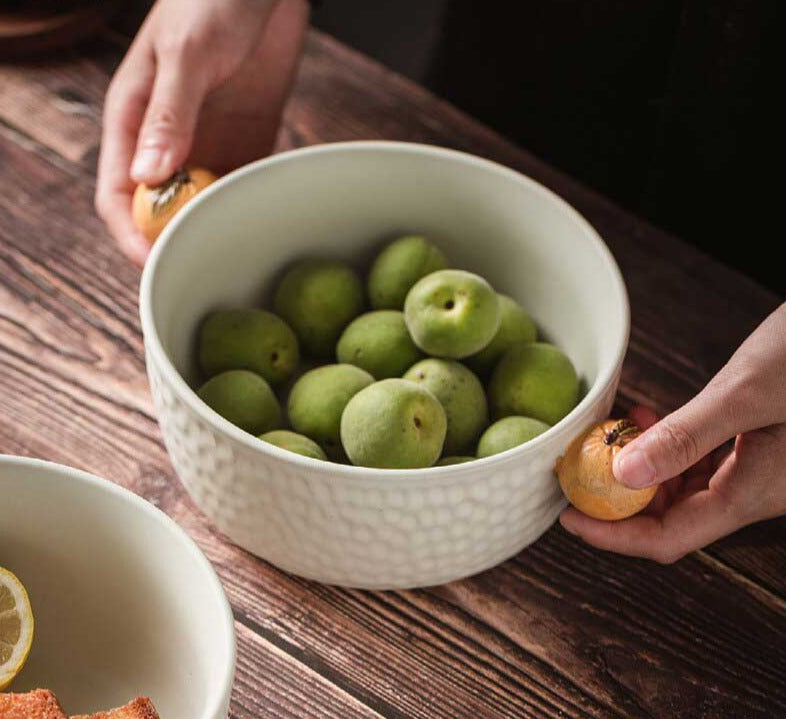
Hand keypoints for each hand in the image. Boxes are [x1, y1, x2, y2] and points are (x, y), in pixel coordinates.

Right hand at [95, 0, 309, 265]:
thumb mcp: (188, 54)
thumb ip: (169, 114)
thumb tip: (147, 179)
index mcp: (135, 119)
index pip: (119, 193)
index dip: (131, 234)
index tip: (153, 264)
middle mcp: (168, 138)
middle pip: (162, 208)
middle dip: (175, 241)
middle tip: (202, 268)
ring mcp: (208, 141)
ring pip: (203, 202)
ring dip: (215, 226)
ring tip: (236, 250)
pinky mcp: (246, 139)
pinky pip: (242, 183)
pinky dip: (248, 202)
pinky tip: (262, 218)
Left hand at [560, 302, 785, 562]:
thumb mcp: (744, 395)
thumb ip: (686, 437)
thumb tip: (623, 473)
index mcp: (751, 494)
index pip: (668, 538)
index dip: (612, 535)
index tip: (568, 517)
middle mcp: (751, 491)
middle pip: (669, 517)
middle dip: (618, 497)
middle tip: (577, 468)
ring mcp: (753, 470)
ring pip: (680, 487)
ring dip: (639, 466)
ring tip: (610, 432)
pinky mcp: (752, 446)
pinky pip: (696, 460)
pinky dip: (664, 445)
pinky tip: (646, 417)